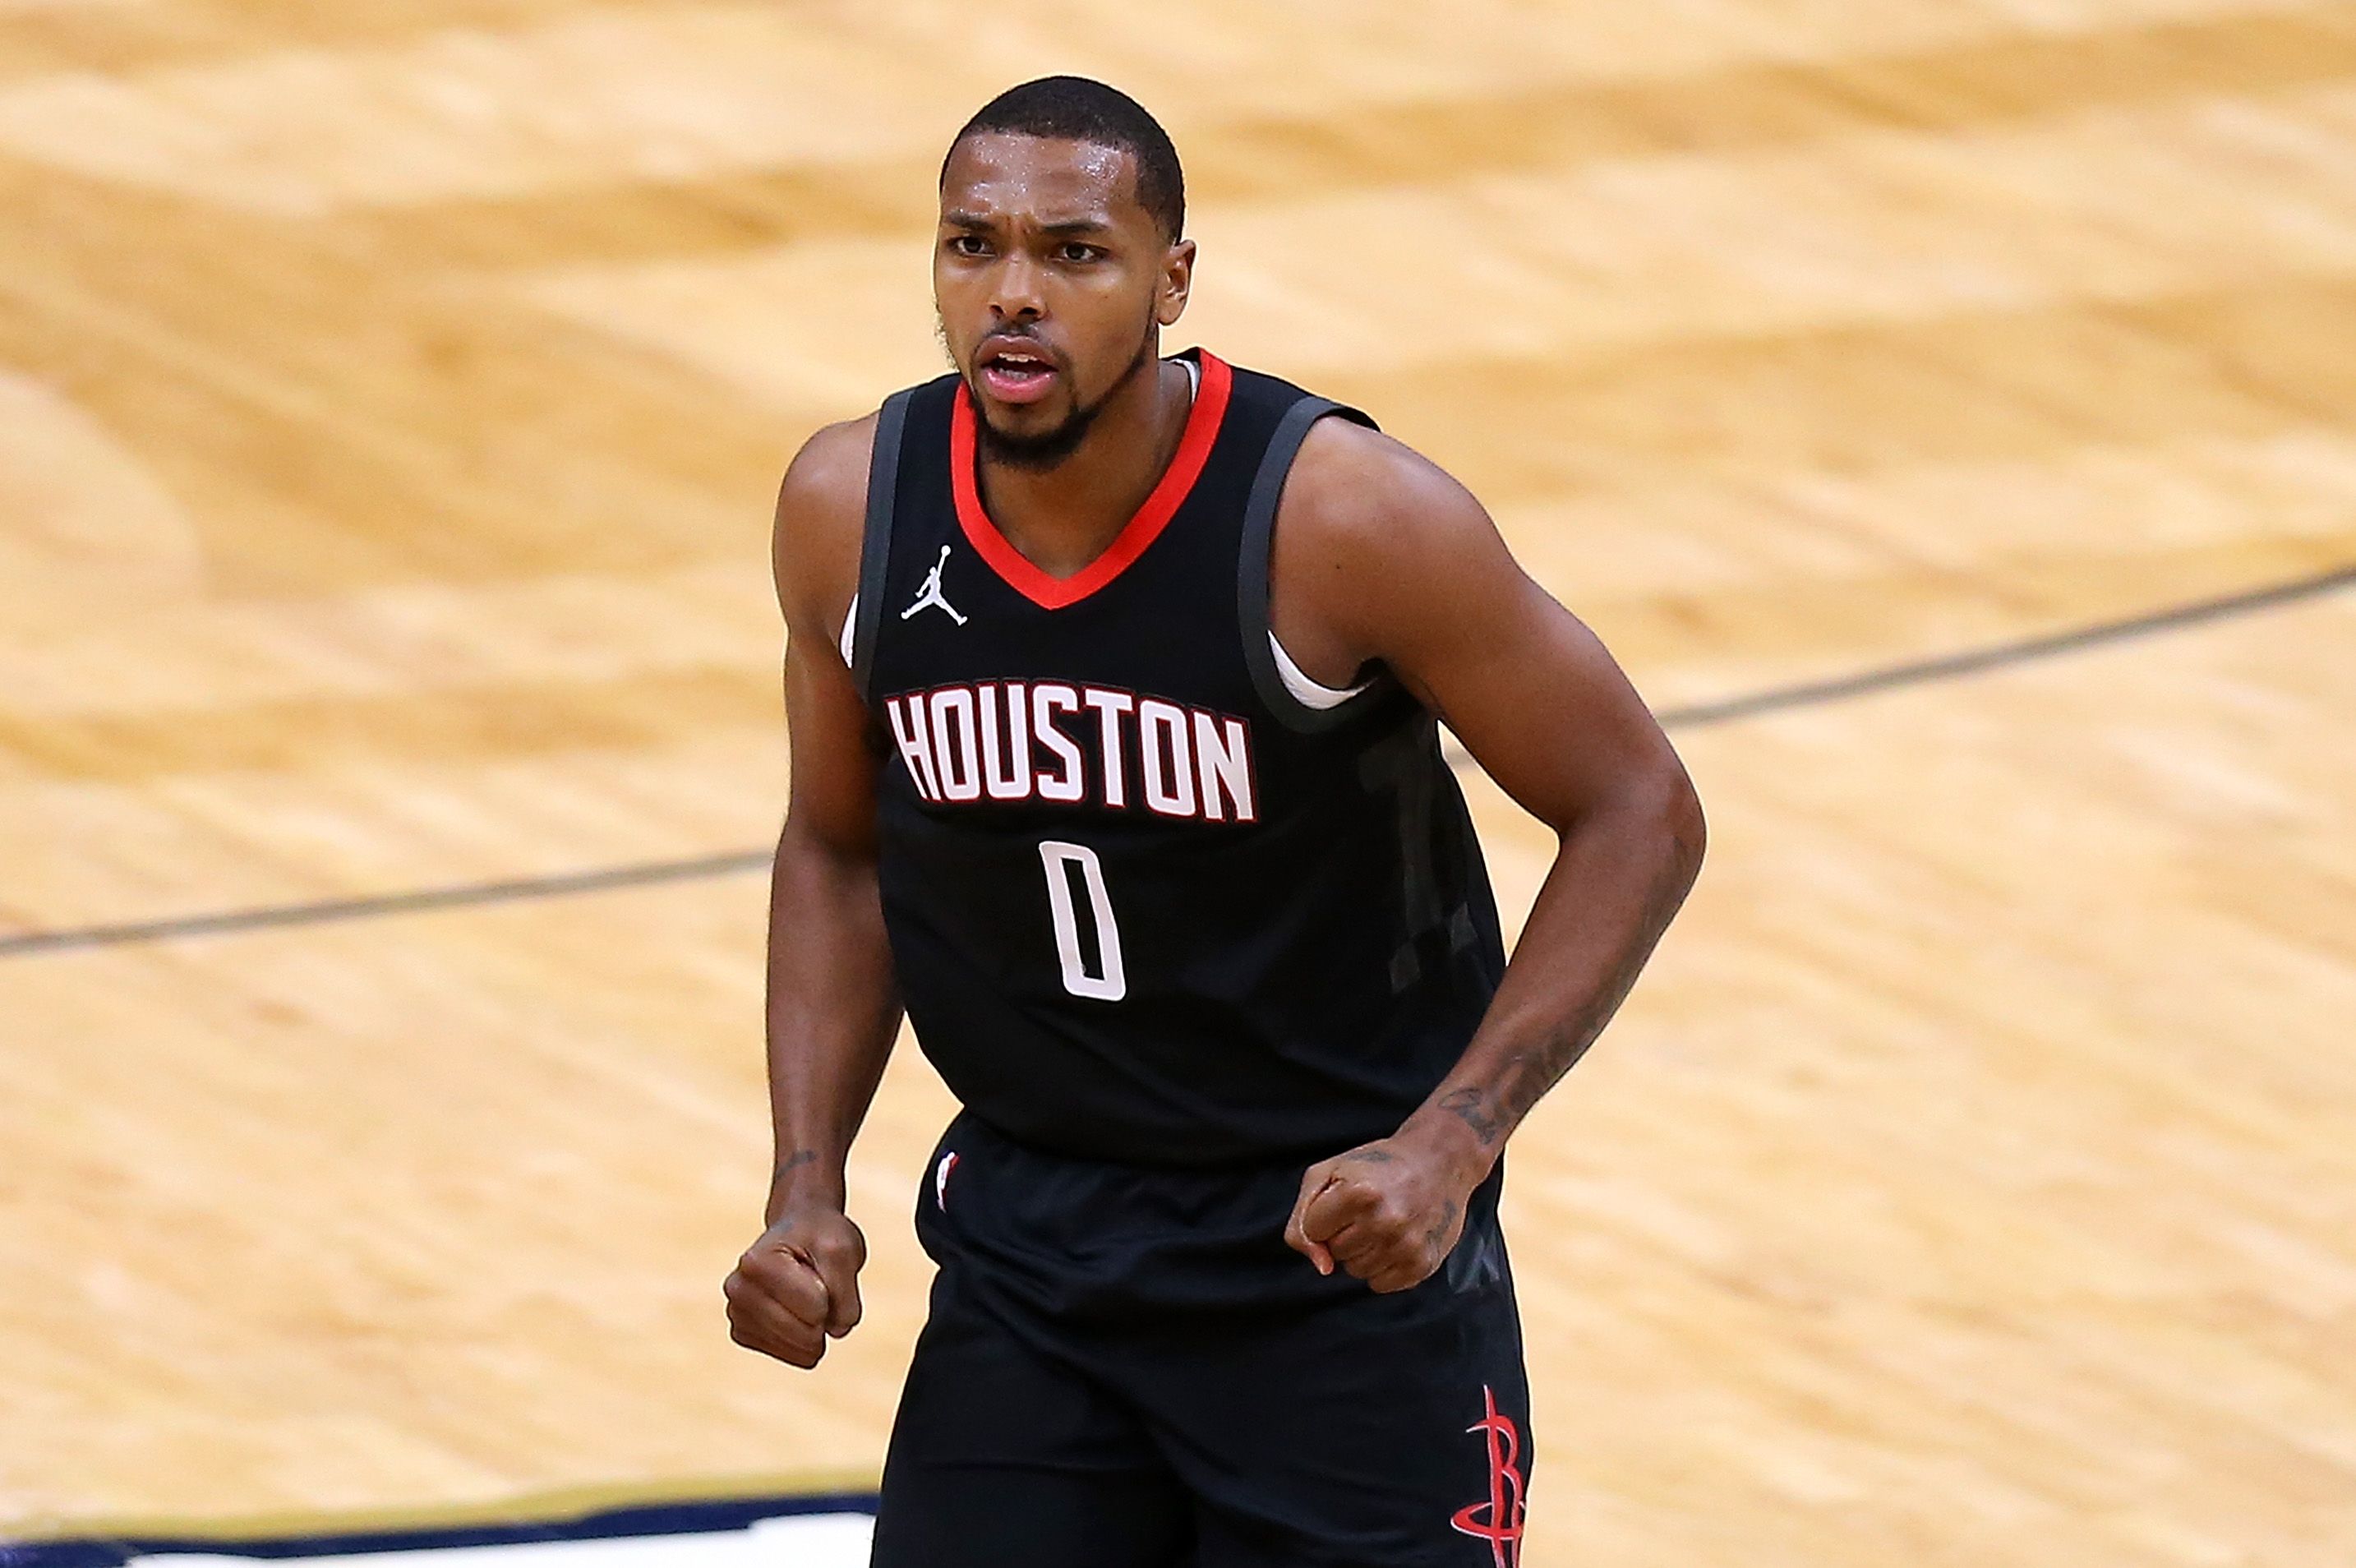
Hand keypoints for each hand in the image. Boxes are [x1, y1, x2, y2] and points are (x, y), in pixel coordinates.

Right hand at [723, 1205, 865, 1367]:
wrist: (797, 1232)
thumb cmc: (819, 1237)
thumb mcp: (844, 1251)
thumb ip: (846, 1295)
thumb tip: (836, 1332)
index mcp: (757, 1262)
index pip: (817, 1307)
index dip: (833, 1292)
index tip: (819, 1266)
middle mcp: (738, 1290)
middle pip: (807, 1334)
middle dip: (826, 1314)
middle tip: (816, 1283)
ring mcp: (737, 1314)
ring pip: (801, 1350)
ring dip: (817, 1327)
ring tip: (805, 1294)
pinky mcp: (743, 1333)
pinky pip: (792, 1355)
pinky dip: (806, 1339)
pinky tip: (796, 1310)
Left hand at [1283, 1130, 1480, 1293]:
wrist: (1438, 1161)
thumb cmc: (1379, 1165)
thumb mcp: (1328, 1172)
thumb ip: (1303, 1218)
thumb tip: (1321, 1266)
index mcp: (1358, 1193)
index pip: (1312, 1230)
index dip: (1325, 1214)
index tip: (1345, 1197)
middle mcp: (1385, 1222)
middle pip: (1334, 1253)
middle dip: (1343, 1233)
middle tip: (1369, 1208)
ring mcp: (1406, 1246)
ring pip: (1356, 1271)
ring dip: (1363, 1251)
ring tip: (1384, 1222)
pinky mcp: (1422, 1265)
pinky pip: (1380, 1284)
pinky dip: (1382, 1267)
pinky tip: (1396, 1240)